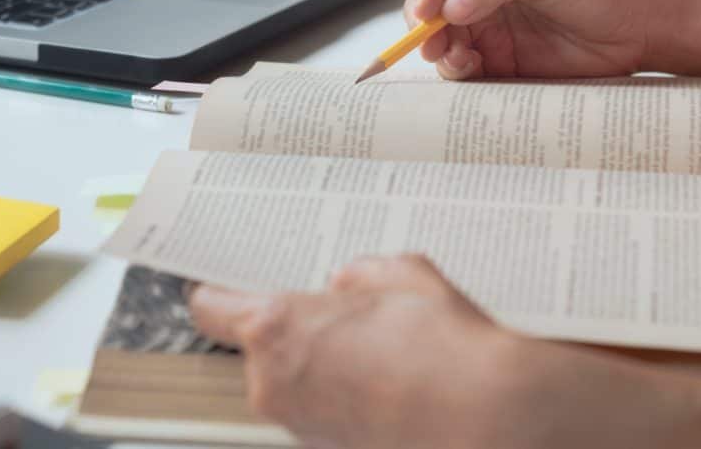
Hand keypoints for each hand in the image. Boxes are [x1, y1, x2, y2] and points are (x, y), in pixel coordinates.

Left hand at [189, 254, 700, 448]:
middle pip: (259, 347)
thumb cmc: (443, 346)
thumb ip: (357, 275)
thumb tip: (344, 286)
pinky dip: (342, 393)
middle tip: (342, 314)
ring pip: (292, 380)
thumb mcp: (401, 274)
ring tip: (382, 349)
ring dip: (321, 363)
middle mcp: (273, 384)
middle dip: (294, 330)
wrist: (491, 421)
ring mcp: (301, 426)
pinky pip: (320, 408)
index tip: (227, 285)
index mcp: (276, 329)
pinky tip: (390, 379)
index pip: (209, 307)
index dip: (218, 293)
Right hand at [407, 0, 651, 79]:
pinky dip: (458, 73)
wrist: (636, 31)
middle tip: (432, 46)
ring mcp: (485, 30)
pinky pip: (462, 70)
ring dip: (441, 54)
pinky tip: (474, 70)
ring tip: (460, 61)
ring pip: (440, 44)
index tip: (426, 14)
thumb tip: (451, 6)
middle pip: (430, 11)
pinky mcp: (496, 62)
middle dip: (425, 29)